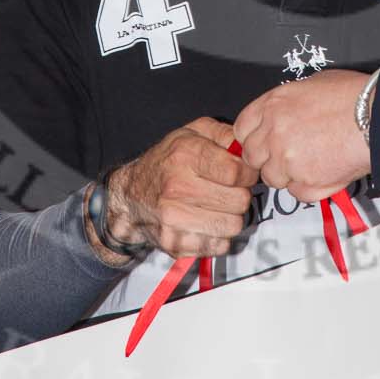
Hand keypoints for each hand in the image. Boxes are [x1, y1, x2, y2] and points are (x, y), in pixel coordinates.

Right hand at [104, 118, 249, 256]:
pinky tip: (206, 221)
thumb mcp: (193, 132)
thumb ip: (224, 134)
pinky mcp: (175, 243)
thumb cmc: (167, 161)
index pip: (236, 172)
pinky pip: (220, 245)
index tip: (243, 173)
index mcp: (185, 155)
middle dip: (240, 194)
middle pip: (239, 201)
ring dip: (232, 216)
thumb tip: (249, 148)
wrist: (131, 195)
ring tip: (218, 206)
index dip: (248, 173)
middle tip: (228, 190)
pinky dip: (219, 236)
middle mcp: (177, 187)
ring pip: (233, 226)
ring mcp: (174, 219)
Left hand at [233, 71, 371, 202]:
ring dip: (288, 174)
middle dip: (268, 158)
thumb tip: (282, 114)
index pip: (242, 129)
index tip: (262, 142)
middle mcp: (274, 132)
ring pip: (273, 178)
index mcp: (273, 105)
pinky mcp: (305, 182)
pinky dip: (309, 187)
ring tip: (312, 161)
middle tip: (289, 154)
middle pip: (253, 157)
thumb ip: (287, 103)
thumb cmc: (354, 97)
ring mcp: (288, 159)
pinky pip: (296, 193)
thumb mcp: (312, 85)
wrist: (378, 117)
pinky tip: (324, 170)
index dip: (253, 137)